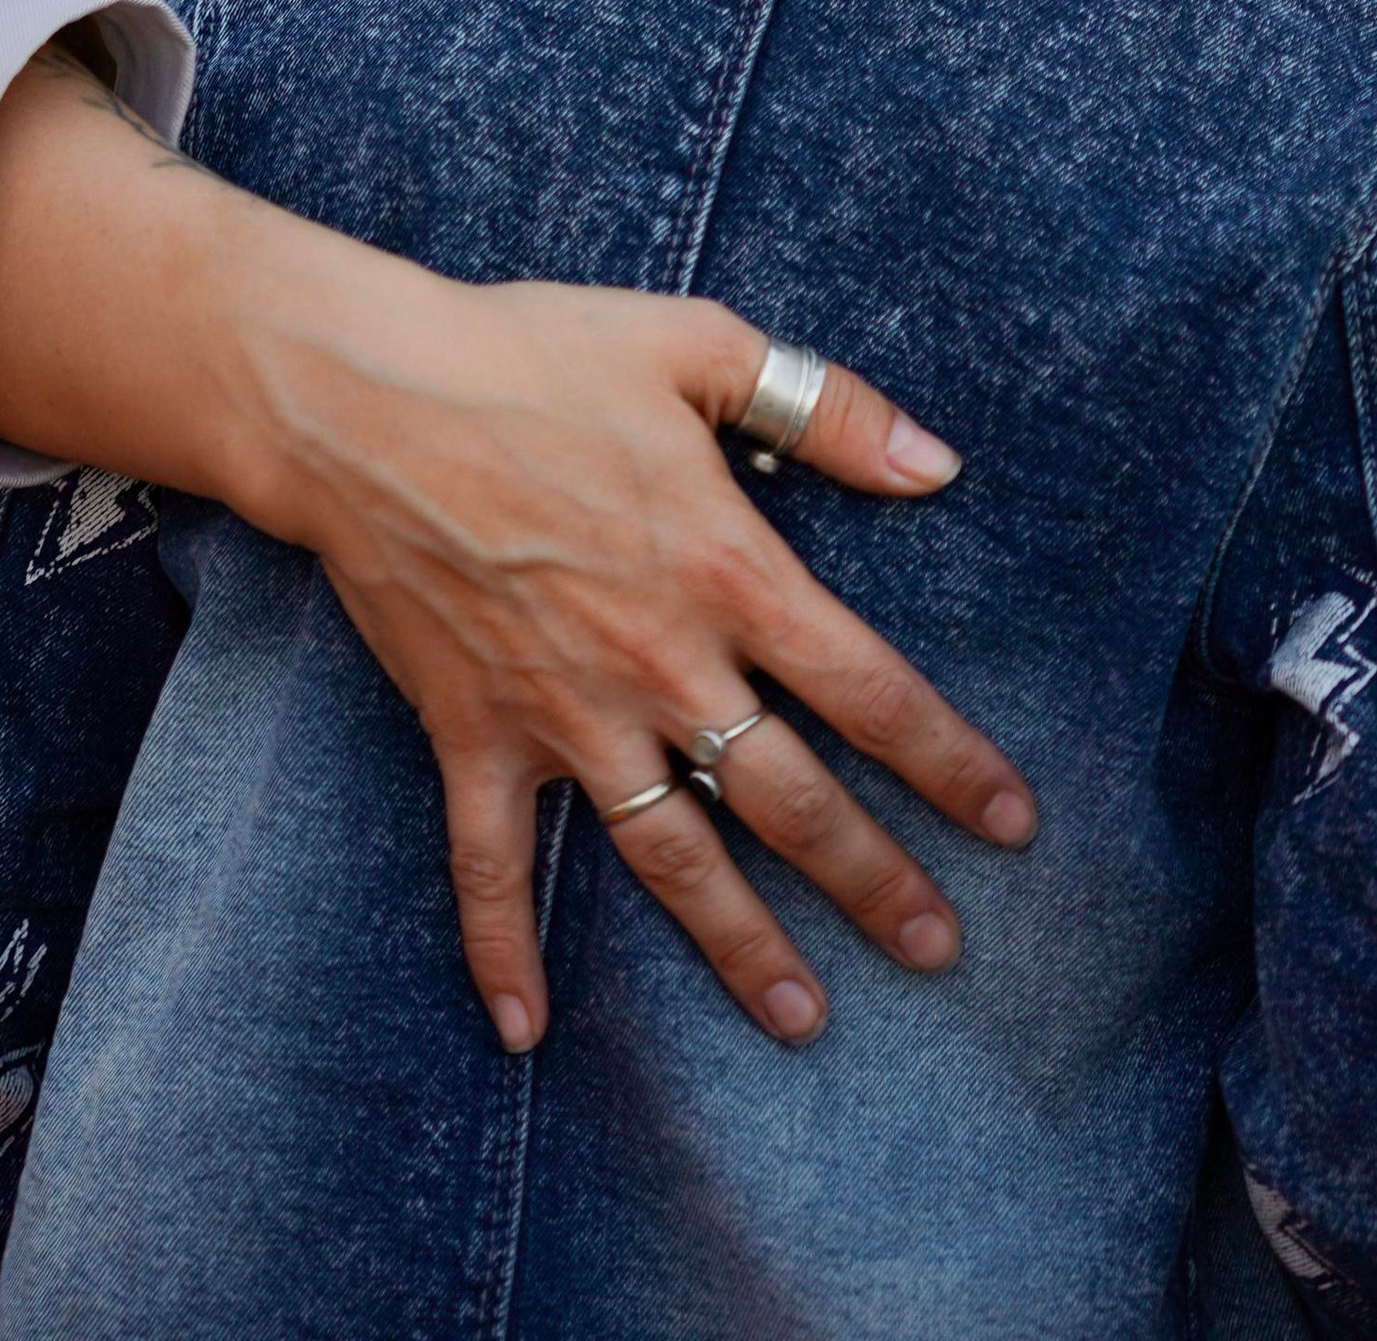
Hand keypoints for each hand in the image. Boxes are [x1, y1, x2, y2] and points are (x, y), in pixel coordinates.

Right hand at [228, 231, 1038, 1057]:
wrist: (365, 400)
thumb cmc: (530, 355)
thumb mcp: (695, 346)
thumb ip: (826, 407)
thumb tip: (938, 463)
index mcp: (727, 568)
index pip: (868, 689)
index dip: (949, 761)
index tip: (1011, 822)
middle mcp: (660, 664)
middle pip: (791, 800)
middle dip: (874, 881)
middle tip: (939, 948)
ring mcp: (563, 714)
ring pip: (673, 856)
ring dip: (740, 943)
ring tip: (804, 1016)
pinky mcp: (473, 735)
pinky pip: (491, 867)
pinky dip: (505, 951)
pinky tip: (527, 1030)